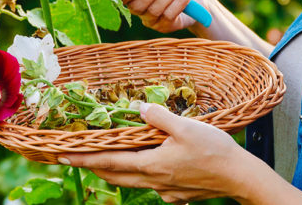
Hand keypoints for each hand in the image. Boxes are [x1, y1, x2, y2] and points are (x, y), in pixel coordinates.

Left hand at [58, 103, 248, 202]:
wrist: (239, 177)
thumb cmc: (214, 150)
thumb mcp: (185, 126)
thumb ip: (158, 116)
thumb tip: (138, 107)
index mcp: (150, 164)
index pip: (108, 162)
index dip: (83, 158)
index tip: (62, 155)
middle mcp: (153, 181)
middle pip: (115, 176)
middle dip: (93, 167)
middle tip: (75, 158)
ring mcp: (165, 191)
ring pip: (132, 182)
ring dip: (115, 172)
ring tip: (104, 162)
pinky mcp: (177, 194)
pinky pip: (152, 186)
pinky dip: (142, 176)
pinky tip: (149, 167)